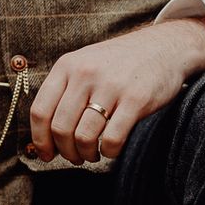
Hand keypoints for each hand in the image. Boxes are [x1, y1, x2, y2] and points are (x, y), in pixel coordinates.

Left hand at [29, 18, 204, 164]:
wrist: (164, 47)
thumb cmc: (120, 64)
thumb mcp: (86, 65)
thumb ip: (65, 92)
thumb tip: (47, 135)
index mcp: (68, 66)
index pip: (41, 111)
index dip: (40, 140)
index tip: (47, 155)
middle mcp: (86, 74)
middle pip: (61, 129)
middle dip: (66, 152)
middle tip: (76, 157)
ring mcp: (111, 86)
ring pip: (84, 138)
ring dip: (86, 155)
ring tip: (93, 154)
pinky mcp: (135, 100)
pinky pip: (111, 140)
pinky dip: (109, 152)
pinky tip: (111, 148)